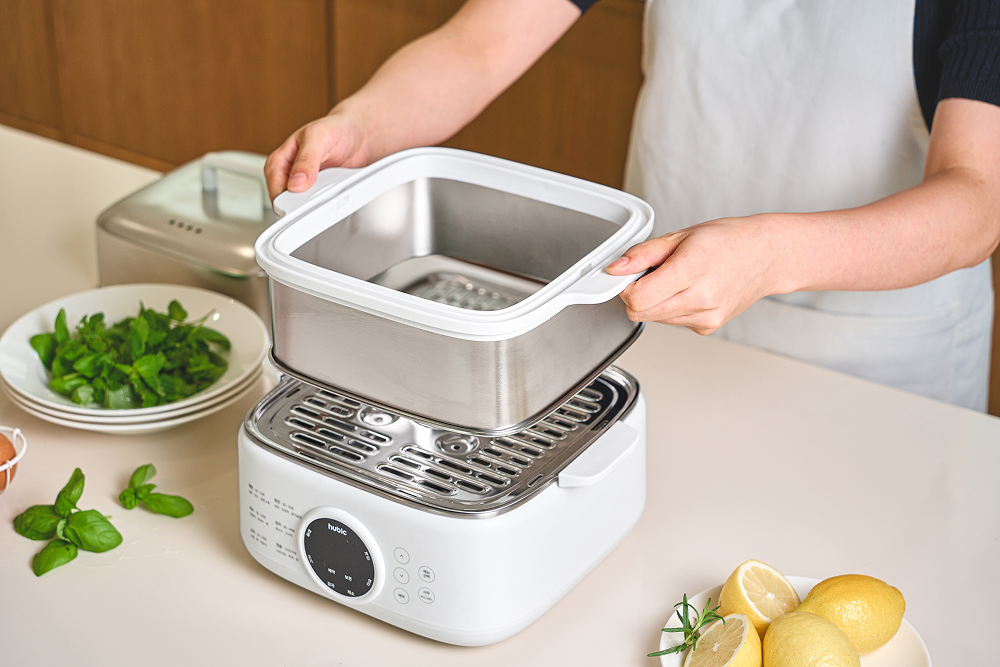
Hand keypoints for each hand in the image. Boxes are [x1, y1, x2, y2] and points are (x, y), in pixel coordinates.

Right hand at [263, 112, 369, 201]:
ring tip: (329, 198)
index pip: (276, 191)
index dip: (288, 201)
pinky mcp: (320, 192)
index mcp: (279, 161)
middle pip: (288, 204)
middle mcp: (288, 175)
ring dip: (317, 207)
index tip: (304, 205)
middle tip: (320, 202)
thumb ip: (306, 159)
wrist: (358, 133)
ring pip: (303, 208)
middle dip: (303, 207)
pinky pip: (319, 206)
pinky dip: (327, 205)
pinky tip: (335, 198)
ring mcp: (304, 185)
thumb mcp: (319, 137)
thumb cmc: (335, 128)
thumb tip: (296, 182)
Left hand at [605, 215, 785, 334]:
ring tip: (680, 278)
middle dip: (639, 293)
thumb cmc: (729, 241)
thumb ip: (643, 254)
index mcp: (691, 269)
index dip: (627, 286)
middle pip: (641, 312)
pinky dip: (673, 307)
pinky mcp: (707, 327)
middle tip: (658, 272)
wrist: (766, 256)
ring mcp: (706, 316)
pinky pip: (672, 322)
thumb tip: (615, 268)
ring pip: (655, 319)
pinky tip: (692, 290)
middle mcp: (700, 298)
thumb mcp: (681, 235)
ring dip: (657, 301)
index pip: (637, 298)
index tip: (633, 274)